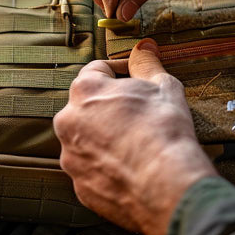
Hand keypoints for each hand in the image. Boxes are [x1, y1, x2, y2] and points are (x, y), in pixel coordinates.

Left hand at [53, 39, 216, 234]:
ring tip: (137, 143)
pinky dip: (108, 166)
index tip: (136, 77)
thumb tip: (144, 48)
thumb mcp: (162, 86)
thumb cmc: (164, 129)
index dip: (120, 70)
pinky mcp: (80, 186)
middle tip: (139, 112)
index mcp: (85, 91)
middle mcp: (68, 122)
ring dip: (106, 137)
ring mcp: (71, 157)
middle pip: (88, 106)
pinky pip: (93, 169)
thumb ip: (146, 64)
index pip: (96, 69)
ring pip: (87, 139)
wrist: (166, 184)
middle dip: (111, 106)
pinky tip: (132, 167)